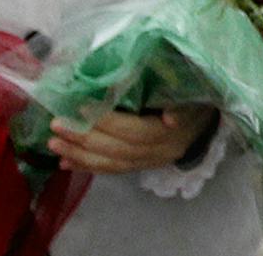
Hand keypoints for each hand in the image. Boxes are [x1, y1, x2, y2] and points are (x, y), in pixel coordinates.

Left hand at [46, 105, 216, 174]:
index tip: (80, 106)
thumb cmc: (197, 96)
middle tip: (56, 125)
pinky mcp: (142, 166)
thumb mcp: (194, 92)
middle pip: (119, 150)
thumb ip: (181, 102)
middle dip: (85, 139)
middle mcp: (160, 153)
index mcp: (173, 133)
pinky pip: (113, 170)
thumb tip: (170, 117)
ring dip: (80, 156)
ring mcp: (150, 162)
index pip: (136, 131)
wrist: (208, 117)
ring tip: (54, 145)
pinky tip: (66, 163)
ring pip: (113, 163)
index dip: (108, 121)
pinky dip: (88, 166)